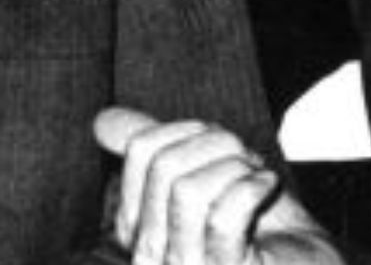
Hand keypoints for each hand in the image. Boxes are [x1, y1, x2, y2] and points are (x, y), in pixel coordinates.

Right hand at [93, 107, 342, 264]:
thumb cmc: (260, 229)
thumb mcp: (203, 179)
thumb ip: (155, 152)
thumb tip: (103, 119)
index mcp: (138, 228)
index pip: (141, 151)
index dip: (190, 130)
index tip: (221, 148)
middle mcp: (150, 256)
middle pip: (164, 165)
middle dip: (217, 145)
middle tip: (247, 161)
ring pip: (187, 190)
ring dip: (236, 168)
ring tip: (257, 177)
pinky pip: (223, 217)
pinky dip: (253, 186)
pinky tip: (267, 187)